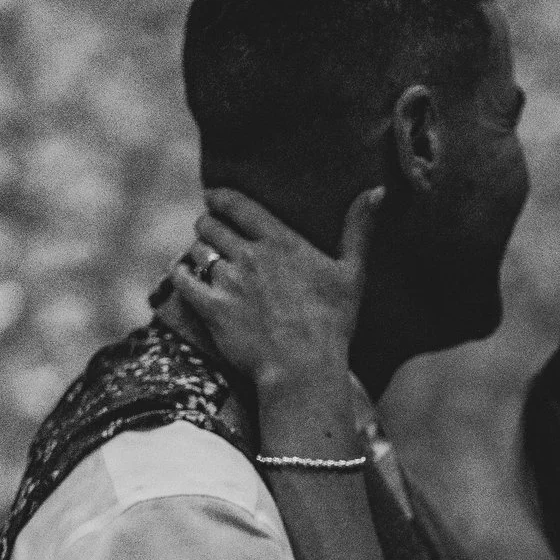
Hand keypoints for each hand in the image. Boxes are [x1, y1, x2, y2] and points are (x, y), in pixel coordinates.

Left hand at [162, 186, 380, 402]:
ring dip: (198, 252)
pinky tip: (185, 277)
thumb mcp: (353, 273)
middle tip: (211, 233)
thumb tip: (378, 190)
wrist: (305, 369)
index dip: (219, 197)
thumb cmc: (333, 322)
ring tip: (204, 260)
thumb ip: (358, 229)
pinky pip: (183, 280)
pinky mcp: (211, 308)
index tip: (213, 198)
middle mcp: (250, 255)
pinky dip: (181, 275)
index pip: (236, 204)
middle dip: (207, 225)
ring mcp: (228, 281)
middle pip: (209, 224)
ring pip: (197, 250)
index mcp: (281, 241)